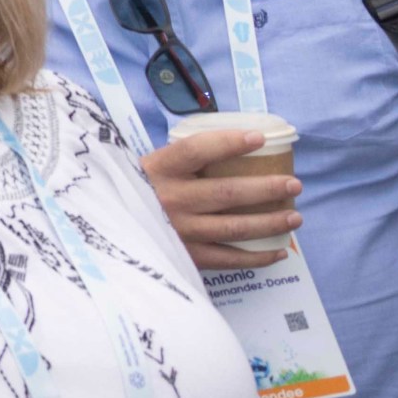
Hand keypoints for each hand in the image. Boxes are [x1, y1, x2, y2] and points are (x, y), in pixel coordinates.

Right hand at [140, 122, 303, 270]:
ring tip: (295, 216)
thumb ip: (181, 161)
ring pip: (235, 227)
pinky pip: (229, 259)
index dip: (230, 142)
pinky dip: (257, 257)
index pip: (198, 150)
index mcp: (159, 169)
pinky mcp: (185, 256)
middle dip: (268, 188)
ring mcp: (179, 230)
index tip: (259, 138)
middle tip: (294, 185)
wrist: (103, 229)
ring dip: (271, 222)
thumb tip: (234, 147)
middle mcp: (169, 199)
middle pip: (229, 192)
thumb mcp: (148, 168)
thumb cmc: (136, 192)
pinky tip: (278, 251)